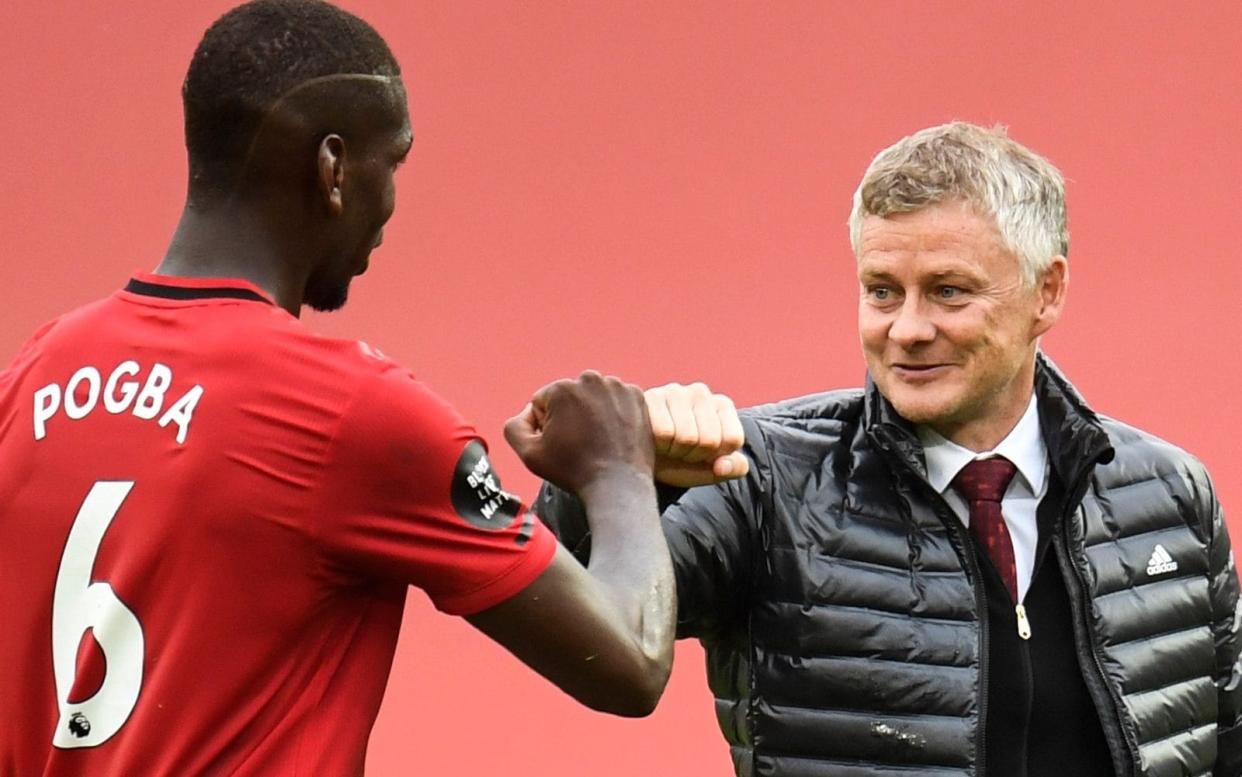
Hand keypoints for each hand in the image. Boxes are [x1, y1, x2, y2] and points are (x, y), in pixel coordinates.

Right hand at [505, 371, 653, 492]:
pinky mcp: (637, 396)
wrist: (618, 484)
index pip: (542, 402)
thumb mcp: (529, 454)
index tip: (560, 444)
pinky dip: (613, 414)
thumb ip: (514, 427)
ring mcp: (617, 386)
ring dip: (592, 413)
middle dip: (569, 415)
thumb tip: (526, 413)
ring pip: (593, 397)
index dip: (545, 426)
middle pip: (569, 396)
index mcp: (562, 388)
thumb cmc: (573, 470)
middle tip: (579, 444)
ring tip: (597, 441)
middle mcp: (590, 379)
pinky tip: (613, 435)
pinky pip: (615, 400)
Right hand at [645, 382, 748, 486]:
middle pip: (709, 439)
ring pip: (686, 436)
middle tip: (681, 451)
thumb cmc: (682, 460)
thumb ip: (734, 468)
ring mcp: (675, 391)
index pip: (732, 439)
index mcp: (722, 405)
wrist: (645, 459)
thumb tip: (721, 466)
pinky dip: (659, 445)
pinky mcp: (651, 397)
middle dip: (694, 455)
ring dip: (675, 451)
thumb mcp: (713, 469)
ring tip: (667, 445)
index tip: (704, 455)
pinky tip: (653, 439)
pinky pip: (663, 432)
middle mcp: (701, 392)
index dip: (716, 457)